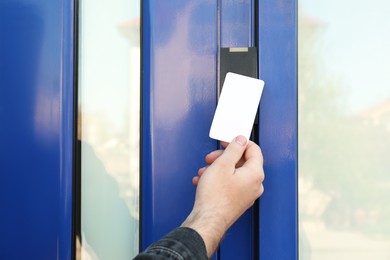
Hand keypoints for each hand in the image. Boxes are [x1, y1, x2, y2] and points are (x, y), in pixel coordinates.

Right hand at [181, 135, 263, 257]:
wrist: (207, 221)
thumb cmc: (214, 196)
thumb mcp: (223, 164)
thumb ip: (234, 149)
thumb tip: (241, 140)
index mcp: (255, 174)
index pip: (253, 149)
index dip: (238, 142)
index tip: (227, 141)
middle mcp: (255, 185)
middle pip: (242, 162)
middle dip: (223, 157)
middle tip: (211, 158)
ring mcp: (247, 195)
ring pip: (233, 173)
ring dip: (217, 169)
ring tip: (204, 172)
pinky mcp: (237, 202)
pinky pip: (229, 184)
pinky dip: (217, 180)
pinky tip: (203, 181)